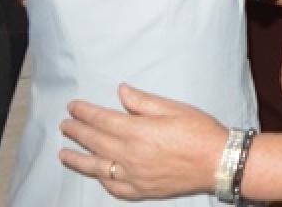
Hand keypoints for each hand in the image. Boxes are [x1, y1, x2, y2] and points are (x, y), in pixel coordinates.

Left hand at [59, 84, 224, 199]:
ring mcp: (134, 176)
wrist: (218, 161)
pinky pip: (114, 187)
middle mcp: (130, 155)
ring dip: (77, 159)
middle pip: (95, 142)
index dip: (84, 113)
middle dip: (76, 132)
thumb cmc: (199, 131)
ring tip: (64, 153)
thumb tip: (121, 91)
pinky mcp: (142, 190)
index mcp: (138, 131)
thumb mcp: (173, 108)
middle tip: (65, 125)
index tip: (72, 107)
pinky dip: (101, 180)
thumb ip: (142, 101)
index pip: (102, 119)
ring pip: (97, 168)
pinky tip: (96, 174)